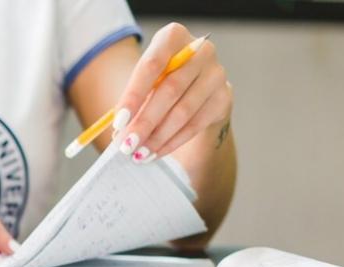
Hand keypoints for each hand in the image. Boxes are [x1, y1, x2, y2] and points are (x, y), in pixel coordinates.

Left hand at [113, 23, 232, 164]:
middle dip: (145, 122)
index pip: (152, 64)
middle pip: (170, 89)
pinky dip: (172, 142)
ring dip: (158, 136)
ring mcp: (216, 73)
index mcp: (174, 37)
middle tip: (126, 144)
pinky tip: (155, 152)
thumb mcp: (144, 84)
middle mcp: (201, 50)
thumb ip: (133, 101)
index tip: (118, 121)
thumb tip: (120, 132)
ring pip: (184, 111)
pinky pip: (195, 124)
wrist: (192, 90)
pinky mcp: (224, 97)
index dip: (133, 95)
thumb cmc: (159, 83)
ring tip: (138, 153)